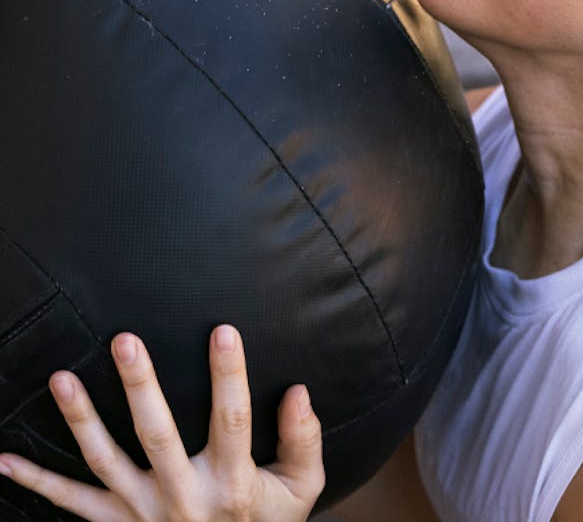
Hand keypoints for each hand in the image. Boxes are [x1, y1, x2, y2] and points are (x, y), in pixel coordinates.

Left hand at [0, 326, 324, 521]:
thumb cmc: (267, 521)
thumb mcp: (301, 489)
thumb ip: (302, 441)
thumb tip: (298, 392)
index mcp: (232, 483)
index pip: (232, 419)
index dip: (229, 375)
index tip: (223, 330)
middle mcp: (183, 497)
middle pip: (157, 435)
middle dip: (140, 386)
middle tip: (125, 341)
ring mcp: (143, 513)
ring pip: (105, 463)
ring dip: (81, 420)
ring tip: (62, 377)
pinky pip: (70, 505)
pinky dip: (35, 482)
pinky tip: (4, 459)